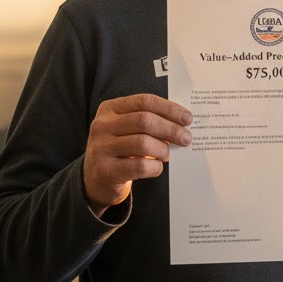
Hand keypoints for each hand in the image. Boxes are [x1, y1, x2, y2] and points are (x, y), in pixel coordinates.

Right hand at [83, 93, 191, 214]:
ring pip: (143, 143)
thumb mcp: (126, 129)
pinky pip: (139, 166)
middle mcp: (102, 125)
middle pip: (145, 121)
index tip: (187, 118)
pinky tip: (157, 167)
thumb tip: (182, 122)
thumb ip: (148, 120)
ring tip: (168, 154)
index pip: (145, 102)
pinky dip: (155, 167)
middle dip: (171, 129)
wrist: (95, 179)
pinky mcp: (106, 171)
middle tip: (186, 138)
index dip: (169, 109)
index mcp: (109, 109)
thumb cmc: (119, 149)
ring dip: (163, 149)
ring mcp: (101, 148)